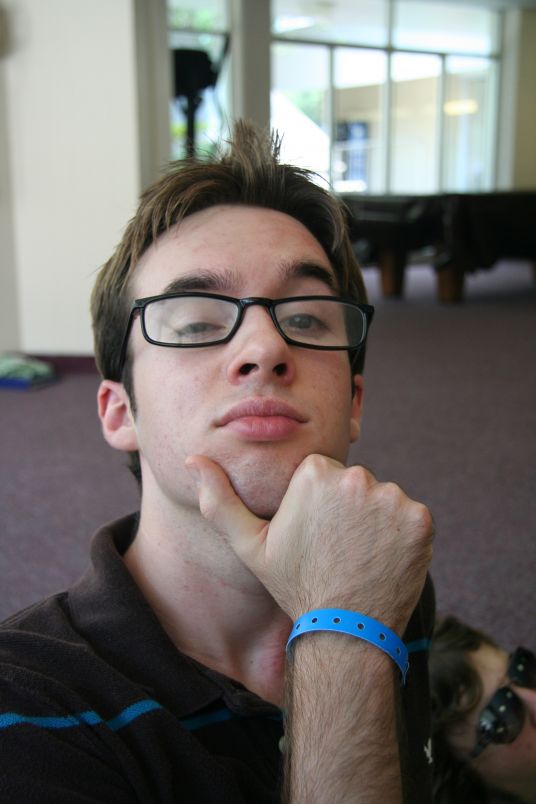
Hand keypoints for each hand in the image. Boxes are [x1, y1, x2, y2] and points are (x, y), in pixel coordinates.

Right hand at [186, 454, 432, 633]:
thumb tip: (192, 458)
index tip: (315, 534)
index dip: (317, 505)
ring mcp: (393, 499)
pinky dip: (401, 536)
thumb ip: (220, 499)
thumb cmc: (294, 586)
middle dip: (348, 509)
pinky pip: (410, 517)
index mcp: (315, 473)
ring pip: (383, 500)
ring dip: (376, 522)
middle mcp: (357, 477)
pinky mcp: (421, 520)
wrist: (344, 631)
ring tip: (359, 556)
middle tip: (337, 548)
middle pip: (354, 484)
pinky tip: (382, 559)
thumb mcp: (248, 546)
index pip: (322, 473)